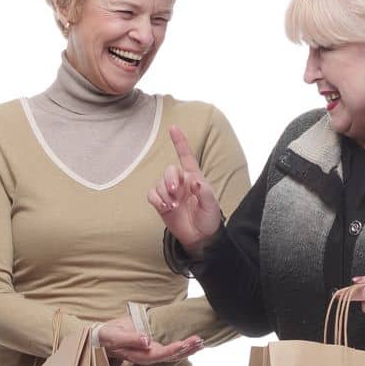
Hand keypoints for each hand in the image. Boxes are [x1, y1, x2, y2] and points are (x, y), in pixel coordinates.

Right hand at [96, 315, 203, 365]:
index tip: (183, 343)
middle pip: (171, 356)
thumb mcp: (116, 336)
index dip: (172, 350)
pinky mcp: (153, 350)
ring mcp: (151, 354)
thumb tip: (147, 341)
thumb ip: (131, 339)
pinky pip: (170, 351)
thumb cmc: (108, 337)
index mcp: (140, 355)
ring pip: (173, 355)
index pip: (159, 354)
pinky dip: (182, 347)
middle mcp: (148, 357)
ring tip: (201, 342)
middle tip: (200, 341)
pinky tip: (191, 343)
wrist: (103, 339)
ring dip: (188, 349)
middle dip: (186, 349)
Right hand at [146, 126, 223, 255]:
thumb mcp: (212, 205)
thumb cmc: (209, 218)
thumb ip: (204, 192)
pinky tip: (165, 207)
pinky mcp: (161, 203)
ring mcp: (170, 193)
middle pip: (169, 171)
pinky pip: (152, 195)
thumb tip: (194, 182)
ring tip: (174, 206)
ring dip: (165, 194)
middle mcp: (181, 182)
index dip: (179, 142)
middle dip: (170, 180)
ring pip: (159, 183)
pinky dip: (156, 200)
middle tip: (175, 192)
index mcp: (194, 177)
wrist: (200, 237)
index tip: (173, 128)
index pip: (186, 156)